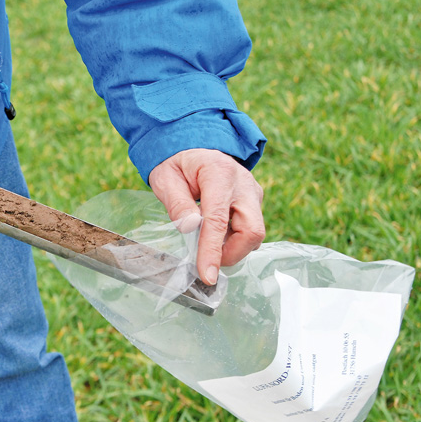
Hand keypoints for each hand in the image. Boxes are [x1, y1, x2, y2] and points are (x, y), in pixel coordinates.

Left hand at [148, 148, 264, 284]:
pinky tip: (214, 235)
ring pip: (254, 233)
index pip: (218, 220)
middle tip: (206, 261)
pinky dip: (233, 240)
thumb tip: (189, 228)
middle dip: (231, 254)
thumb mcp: (166, 179)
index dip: (212, 251)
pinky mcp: (254, 201)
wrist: (192, 147)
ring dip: (231, 247)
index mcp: (219, 173)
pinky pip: (250, 229)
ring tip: (204, 242)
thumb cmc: (176, 164)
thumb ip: (177, 204)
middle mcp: (243, 183)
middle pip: (252, 230)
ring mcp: (252, 192)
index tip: (207, 275)